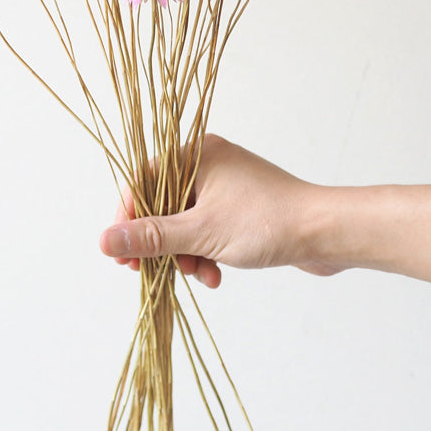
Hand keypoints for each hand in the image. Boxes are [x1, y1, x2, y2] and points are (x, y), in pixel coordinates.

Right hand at [98, 135, 345, 287]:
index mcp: (195, 155)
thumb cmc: (267, 223)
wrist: (326, 233)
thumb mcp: (199, 234)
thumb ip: (150, 238)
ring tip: (199, 275)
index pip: (142, 182)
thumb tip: (104, 241)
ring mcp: (226, 185)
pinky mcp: (241, 207)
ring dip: (186, 254)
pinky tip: (215, 275)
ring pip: (185, 222)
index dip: (127, 220)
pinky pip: (208, 229)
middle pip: (162, 205)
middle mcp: (209, 163)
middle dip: (161, 243)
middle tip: (152, 273)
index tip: (122, 255)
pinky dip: (206, 252)